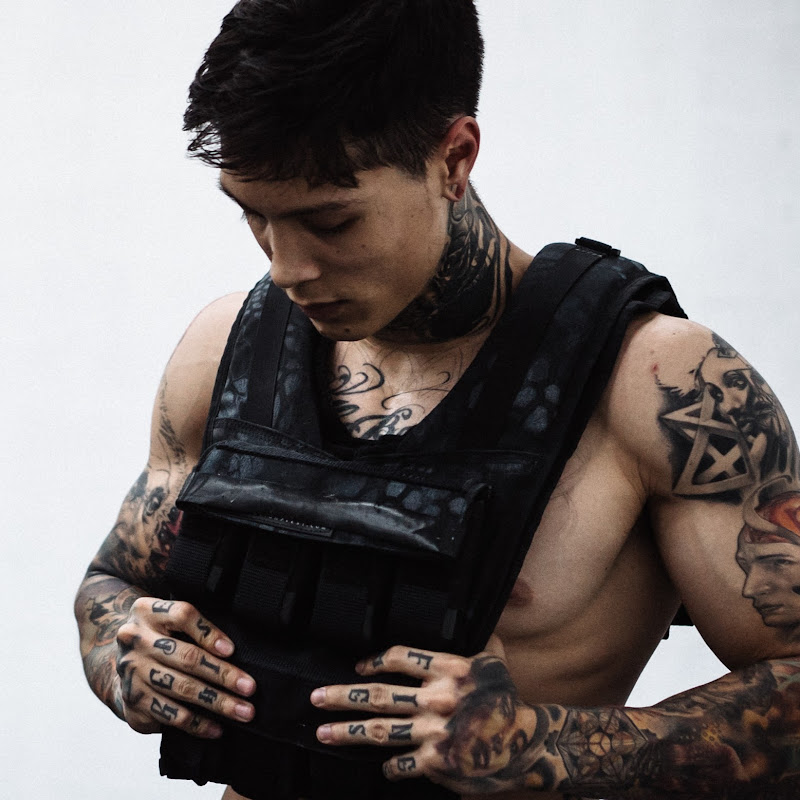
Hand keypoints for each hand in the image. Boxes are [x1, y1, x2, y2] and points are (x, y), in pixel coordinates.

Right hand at [115, 598, 255, 737]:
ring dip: (218, 702)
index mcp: (147, 611)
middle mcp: (135, 640)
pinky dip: (197, 723)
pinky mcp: (133, 701)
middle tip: (250, 688)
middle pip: (186, 657)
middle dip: (224, 674)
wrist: (118, 663)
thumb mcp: (169, 620)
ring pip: (182, 689)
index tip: (232, 650)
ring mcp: (133, 672)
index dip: (209, 633)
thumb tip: (233, 651)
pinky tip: (217, 728)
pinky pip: (171, 715)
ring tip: (243, 711)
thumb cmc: (160, 637)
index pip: (182, 616)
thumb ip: (195, 626)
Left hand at [310, 639, 543, 793]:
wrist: (528, 744)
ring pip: (379, 730)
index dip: (375, 660)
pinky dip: (390, 766)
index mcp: (448, 668)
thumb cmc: (507, 699)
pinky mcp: (438, 762)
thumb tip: (470, 610)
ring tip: (322, 733)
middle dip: (340, 697)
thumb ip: (477, 636)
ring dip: (346, 732)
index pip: (400, 657)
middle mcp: (437, 697)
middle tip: (314, 697)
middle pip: (377, 696)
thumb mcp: (494, 659)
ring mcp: (434, 731)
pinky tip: (383, 768)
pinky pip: (402, 764)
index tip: (358, 668)